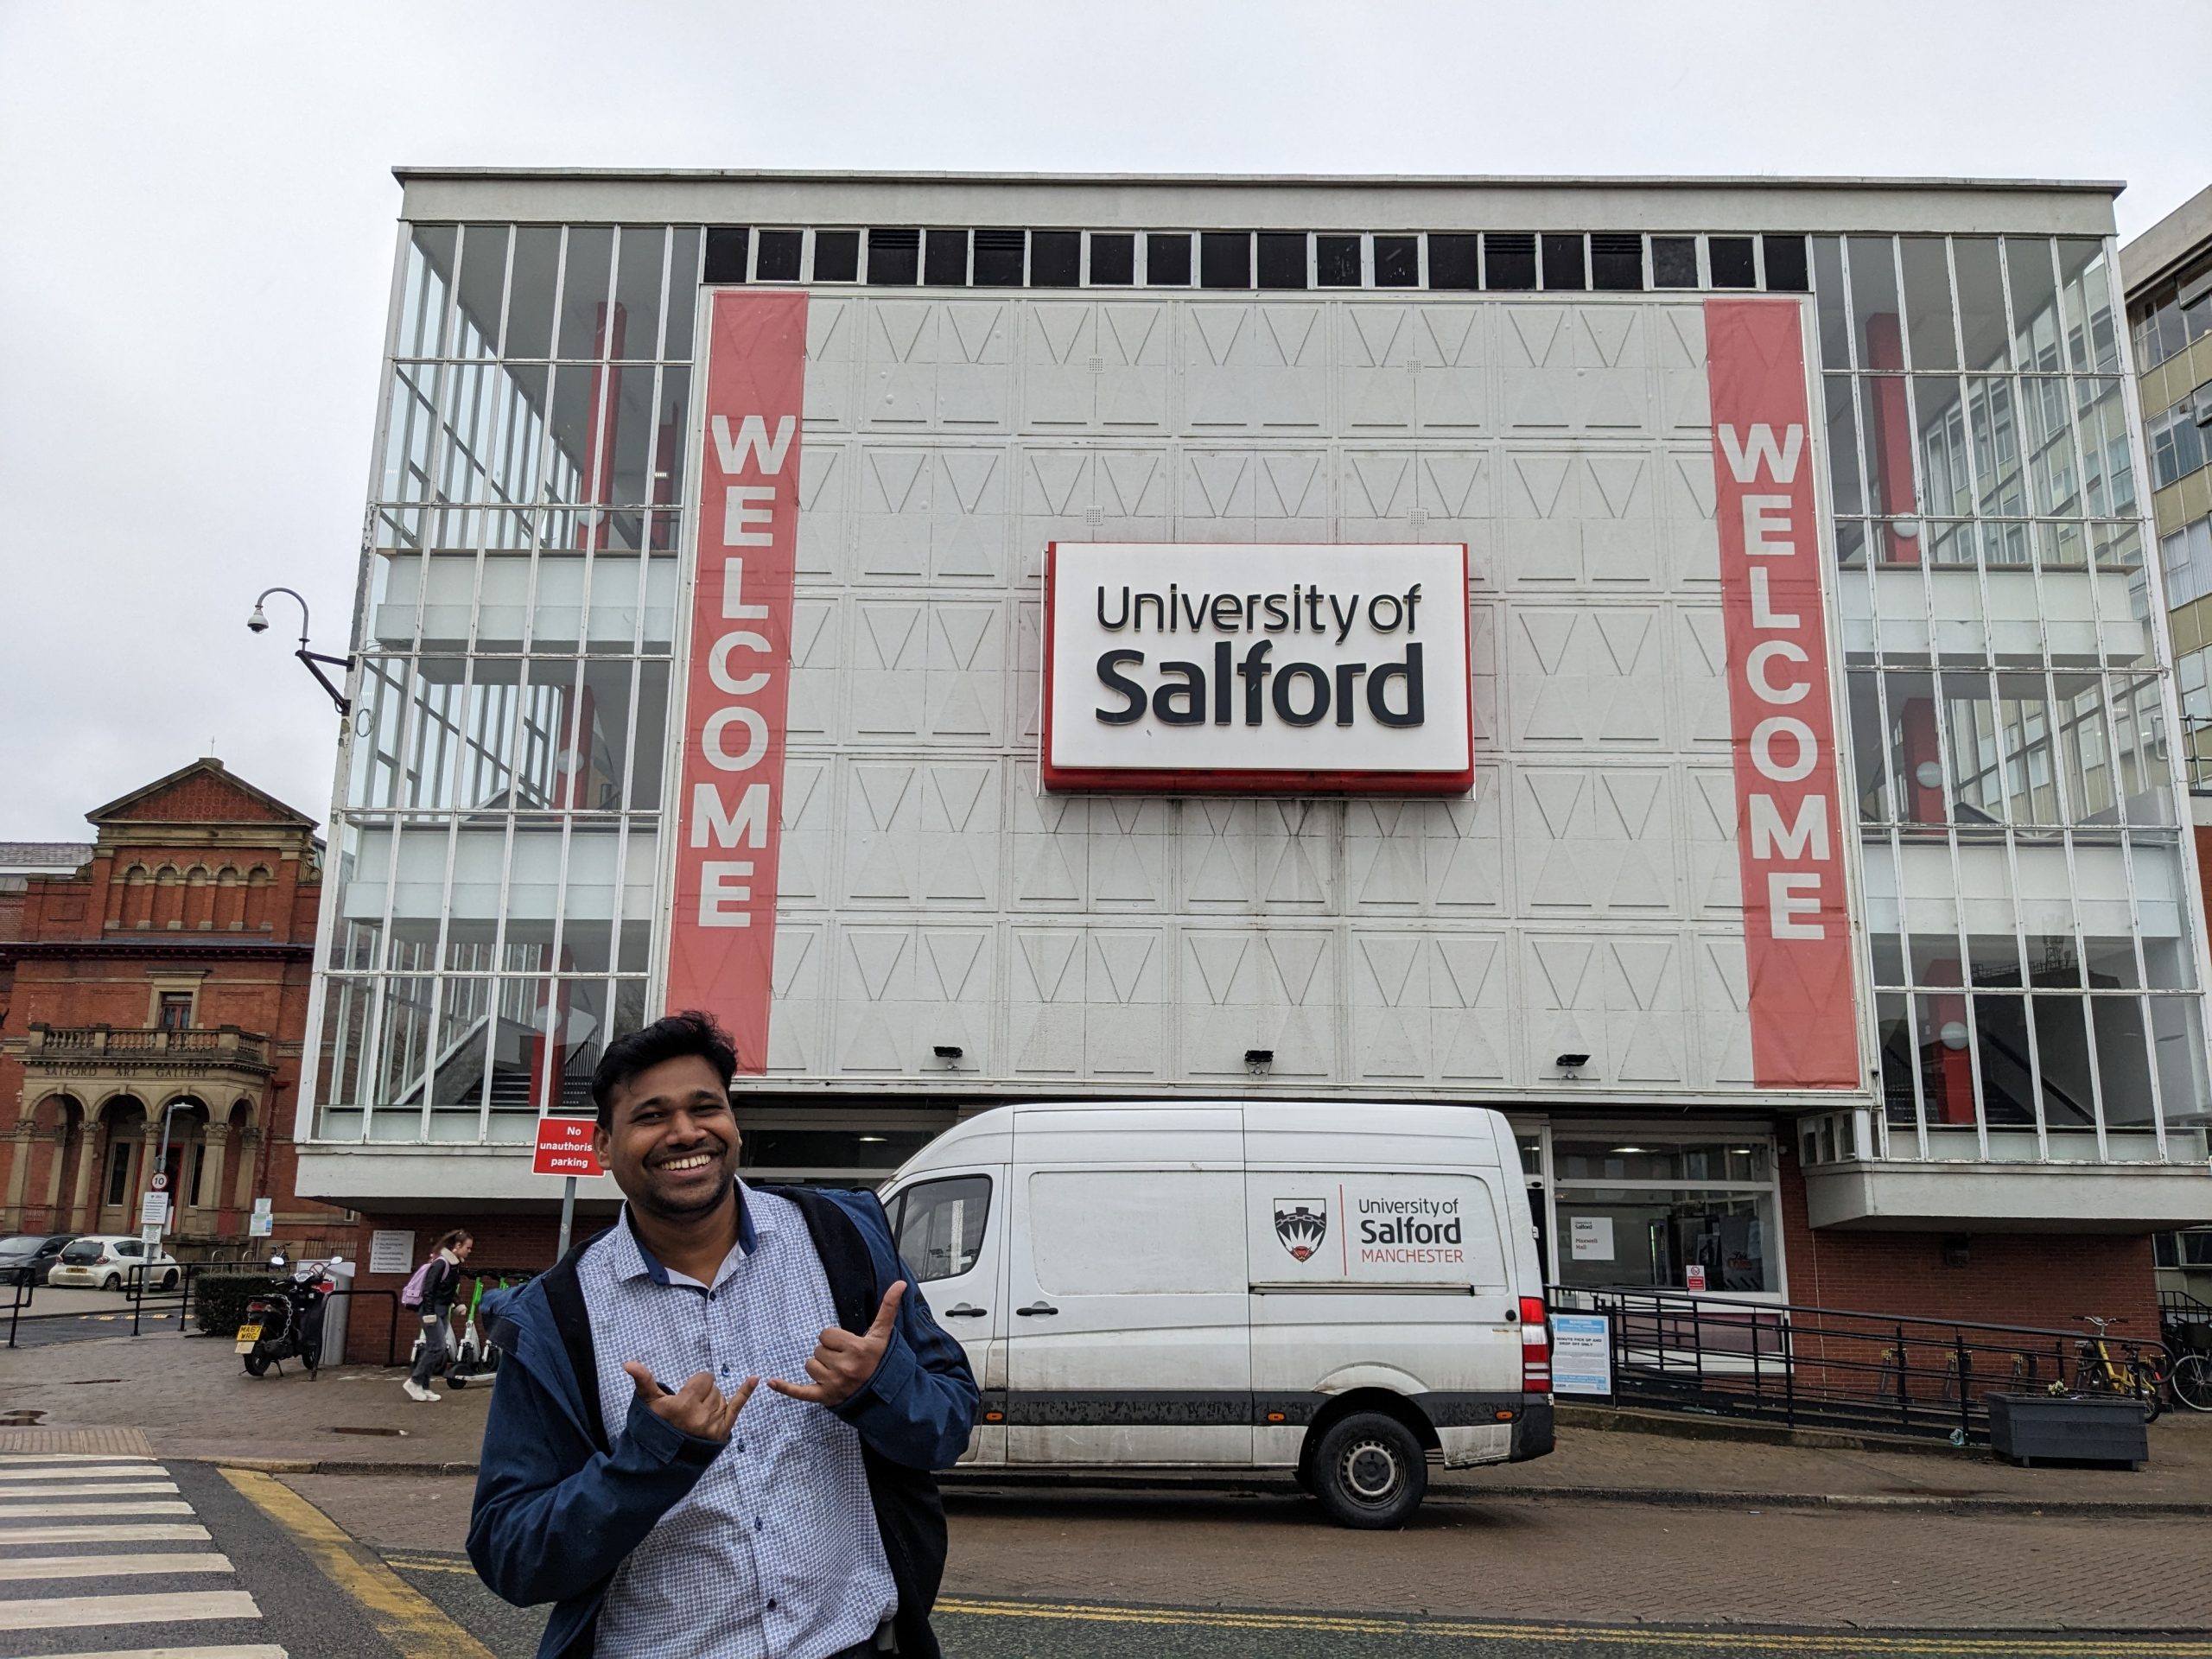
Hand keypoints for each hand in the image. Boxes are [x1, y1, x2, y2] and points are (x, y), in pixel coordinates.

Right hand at [624, 1362, 755, 1442]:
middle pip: (713, 1388)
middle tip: (690, 1408)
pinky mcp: (722, 1431)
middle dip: (703, 1393)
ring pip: (722, 1398)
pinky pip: (737, 1407)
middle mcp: (702, 1414)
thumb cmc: (655, 1426)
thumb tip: (628, 1363)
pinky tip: (755, 1378)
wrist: (664, 1458)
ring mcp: (714, 1424)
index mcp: (685, 1404)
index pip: (703, 1379)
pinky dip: (746, 1392)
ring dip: (713, 1402)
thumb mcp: (648, 1403)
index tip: (685, 1395)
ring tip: (697, 1415)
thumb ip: (643, 1380)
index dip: (695, 1384)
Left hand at [767, 1281, 905, 1407]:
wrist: (883, 1396)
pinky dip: (785, 1387)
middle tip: (845, 1360)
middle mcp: (844, 1367)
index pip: (826, 1334)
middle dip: (829, 1353)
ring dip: (820, 1367)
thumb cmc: (881, 1362)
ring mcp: (833, 1384)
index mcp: (856, 1349)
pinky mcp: (824, 1397)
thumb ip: (888, 1307)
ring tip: (837, 1372)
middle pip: (818, 1349)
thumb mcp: (884, 1335)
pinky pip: (800, 1392)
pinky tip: (772, 1381)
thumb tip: (900, 1283)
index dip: (835, 1338)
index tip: (848, 1347)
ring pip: (810, 1365)